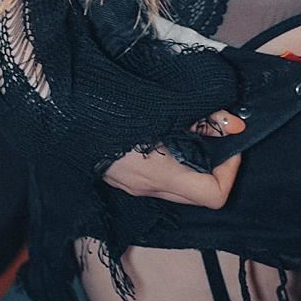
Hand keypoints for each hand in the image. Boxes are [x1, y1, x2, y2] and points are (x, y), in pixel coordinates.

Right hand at [101, 109, 245, 205]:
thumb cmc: (115, 105)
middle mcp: (149, 189)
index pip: (215, 195)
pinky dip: (171, 161)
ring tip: (188, 129)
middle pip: (199, 194)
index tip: (227, 140)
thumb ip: (205, 119)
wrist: (63, 109)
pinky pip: (158, 179)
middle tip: (212, 130)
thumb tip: (237, 127)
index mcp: (162, 175)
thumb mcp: (166, 107)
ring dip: (192, 162)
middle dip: (214, 164)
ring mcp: (132, 186)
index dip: (230, 169)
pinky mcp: (120, 177)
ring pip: (178, 186)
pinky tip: (162, 134)